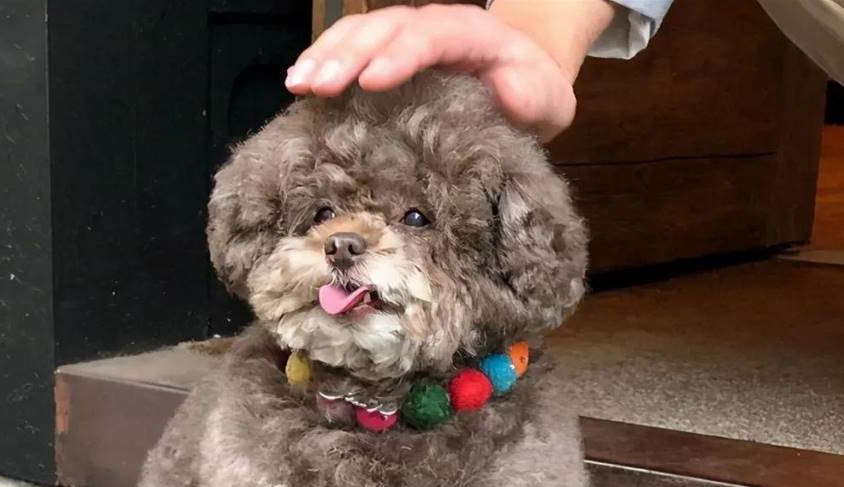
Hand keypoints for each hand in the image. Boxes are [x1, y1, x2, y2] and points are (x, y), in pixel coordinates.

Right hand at [285, 4, 580, 141]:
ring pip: (362, 31)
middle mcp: (435, 25)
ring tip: (297, 85)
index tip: (371, 80)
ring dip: (326, 55)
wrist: (525, 81)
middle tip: (315, 85)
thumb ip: (531, 96)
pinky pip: (352, 45)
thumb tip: (506, 90)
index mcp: (474, 35)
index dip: (400, 55)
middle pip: (386, 27)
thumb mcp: (548, 102)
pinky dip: (324, 60)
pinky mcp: (389, 52)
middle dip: (348, 54)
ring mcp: (409, 35)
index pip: (432, 36)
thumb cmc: (532, 95)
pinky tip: (299, 83)